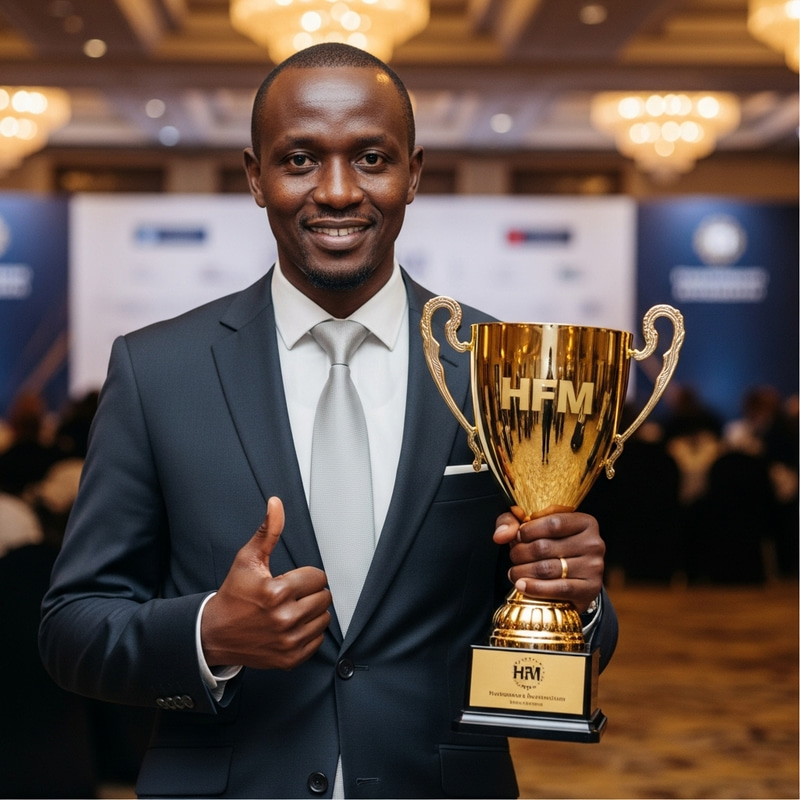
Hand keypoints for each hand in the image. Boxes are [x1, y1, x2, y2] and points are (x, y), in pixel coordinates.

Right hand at [201, 496, 331, 669]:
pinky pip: (318, 640)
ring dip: (312, 612)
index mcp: (276, 592)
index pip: (318, 577)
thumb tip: (276, 504)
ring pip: (324, 618)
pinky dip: (309, 632)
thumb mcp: (248, 559)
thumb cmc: (234, 594)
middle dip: (310, 593)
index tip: (290, 580)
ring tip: (291, 609)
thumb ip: (268, 531)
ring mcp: (288, 641)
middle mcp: (284, 618)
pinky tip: (291, 626)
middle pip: (324, 597)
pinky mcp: (290, 658)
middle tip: (290, 595)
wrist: (215, 633)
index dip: (305, 576)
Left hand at [493, 510, 604, 612]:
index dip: (528, 530)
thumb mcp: (534, 527)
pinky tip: (521, 585)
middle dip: (520, 553)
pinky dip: (534, 588)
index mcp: (585, 522)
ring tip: (514, 572)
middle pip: (545, 547)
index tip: (517, 537)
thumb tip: (500, 535)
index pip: (552, 523)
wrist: (575, 580)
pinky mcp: (590, 589)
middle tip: (513, 557)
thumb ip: (513, 523)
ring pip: (548, 568)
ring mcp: (594, 567)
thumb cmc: (553, 547)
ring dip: (522, 571)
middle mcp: (594, 543)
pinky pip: (557, 588)